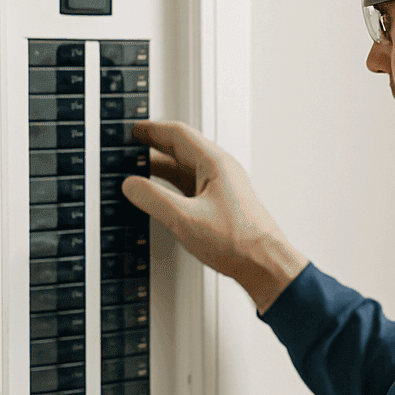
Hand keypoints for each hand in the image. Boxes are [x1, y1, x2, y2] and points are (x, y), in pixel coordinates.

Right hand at [120, 120, 307, 312]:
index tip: (132, 129)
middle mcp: (220, 171)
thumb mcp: (185, 218)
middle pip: (181, 149)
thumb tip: (131, 185)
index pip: (177, 134)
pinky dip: (170, 187)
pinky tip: (159, 196)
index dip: (151, 129)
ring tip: (135, 171)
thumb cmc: (239, 242)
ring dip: (160, 169)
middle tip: (129, 148)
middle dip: (153, 146)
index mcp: (215, 163)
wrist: (265, 265)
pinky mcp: (221, 205)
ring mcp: (222, 187)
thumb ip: (153, 198)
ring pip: (185, 169)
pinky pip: (190, 187)